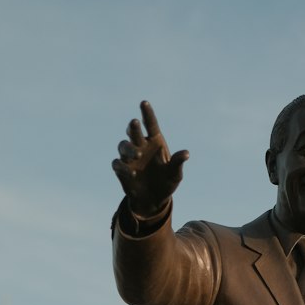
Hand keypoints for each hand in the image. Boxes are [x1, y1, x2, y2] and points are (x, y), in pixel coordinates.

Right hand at [112, 100, 188, 218]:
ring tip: (138, 154)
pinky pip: (118, 164)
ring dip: (129, 148)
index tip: (144, 102)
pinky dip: (123, 167)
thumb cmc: (166, 184)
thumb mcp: (175, 175)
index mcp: (155, 141)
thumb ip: (178, 163)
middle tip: (135, 122)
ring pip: (123, 146)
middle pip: (134, 132)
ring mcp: (129, 157)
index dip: (147, 113)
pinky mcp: (121, 169)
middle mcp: (140, 145)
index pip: (150, 124)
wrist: (154, 201)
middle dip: (133, 127)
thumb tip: (186, 153)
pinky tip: (132, 173)